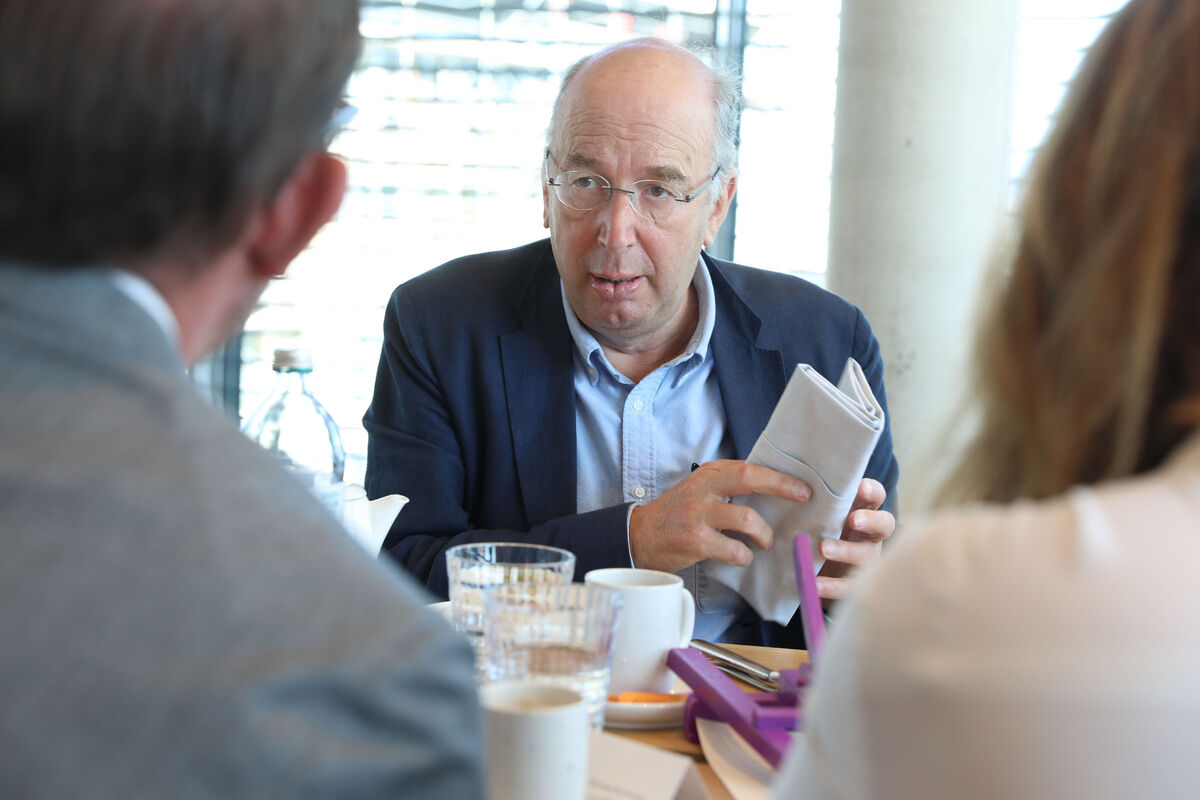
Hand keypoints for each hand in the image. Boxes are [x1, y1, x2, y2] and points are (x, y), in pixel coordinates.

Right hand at [628, 460, 810, 572]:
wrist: (640, 535)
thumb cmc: (678, 513)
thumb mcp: (700, 489)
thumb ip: (728, 486)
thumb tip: (771, 487)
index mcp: (709, 474)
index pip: (749, 467)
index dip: (779, 476)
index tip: (802, 487)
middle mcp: (703, 489)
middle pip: (749, 478)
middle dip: (781, 486)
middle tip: (801, 498)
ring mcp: (698, 515)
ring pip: (746, 518)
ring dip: (764, 534)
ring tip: (764, 542)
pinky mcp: (695, 541)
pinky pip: (734, 549)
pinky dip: (744, 555)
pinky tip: (742, 556)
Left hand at [816, 478, 894, 600]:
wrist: (820, 574)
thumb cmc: (821, 532)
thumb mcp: (821, 516)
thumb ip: (817, 501)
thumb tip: (794, 477)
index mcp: (863, 512)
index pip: (876, 497)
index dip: (872, 491)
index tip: (861, 486)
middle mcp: (870, 535)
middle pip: (883, 525)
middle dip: (871, 521)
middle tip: (854, 519)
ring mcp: (866, 561)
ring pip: (865, 556)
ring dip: (846, 551)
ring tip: (824, 548)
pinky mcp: (854, 586)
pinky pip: (847, 586)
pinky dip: (832, 586)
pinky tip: (815, 584)